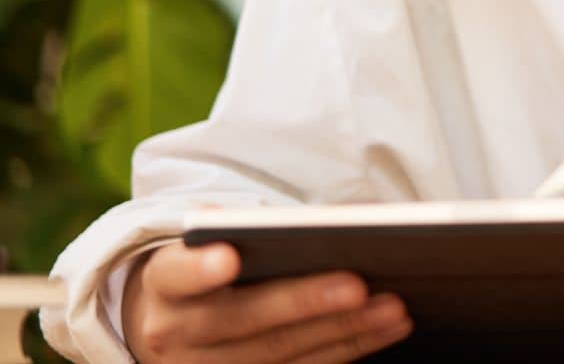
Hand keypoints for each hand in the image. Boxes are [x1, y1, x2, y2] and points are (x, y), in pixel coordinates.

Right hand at [122, 240, 412, 361]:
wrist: (172, 323)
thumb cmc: (210, 268)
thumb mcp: (211, 242)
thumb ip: (247, 231)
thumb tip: (330, 220)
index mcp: (163, 283)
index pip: (175, 274)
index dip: (199, 269)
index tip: (230, 257)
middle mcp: (172, 334)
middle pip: (242, 319)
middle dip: (304, 302)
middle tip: (359, 285)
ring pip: (277, 354)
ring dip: (343, 331)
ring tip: (393, 306)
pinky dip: (347, 349)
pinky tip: (385, 329)